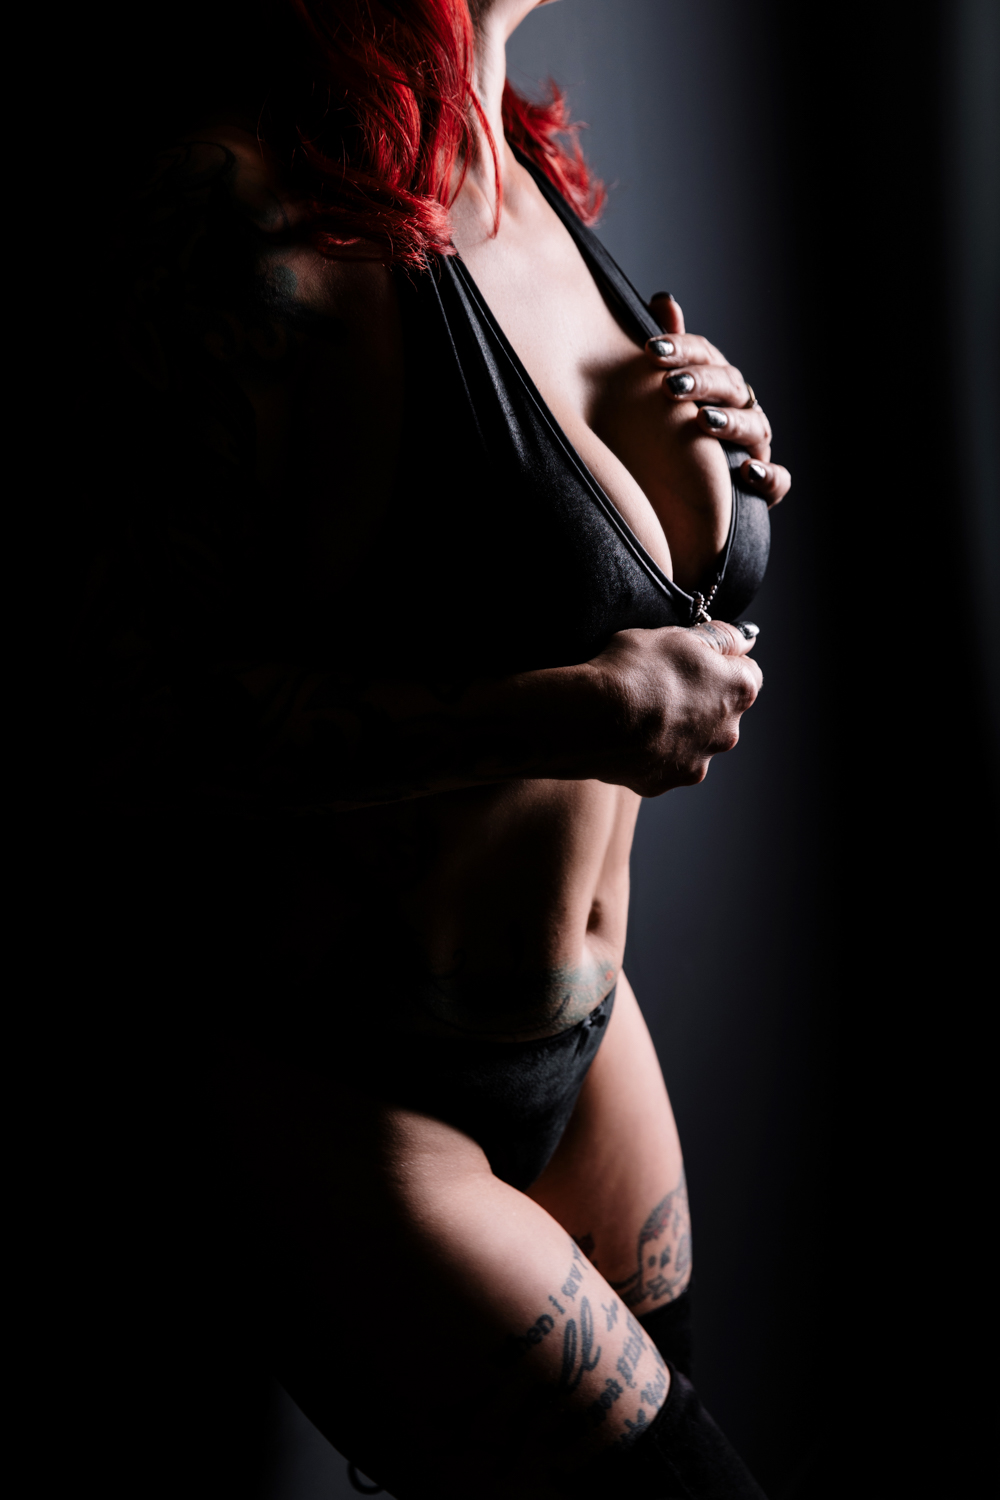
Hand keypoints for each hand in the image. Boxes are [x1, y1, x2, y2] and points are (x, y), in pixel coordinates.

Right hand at [590, 618, 761, 795]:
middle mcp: (728, 732)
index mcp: (739, 690)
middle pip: (721, 711)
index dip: (719, 661)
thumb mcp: (679, 635)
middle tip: (660, 683)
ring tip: (641, 712)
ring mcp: (697, 761)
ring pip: (693, 740)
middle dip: (700, 699)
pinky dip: (651, 750)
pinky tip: (628, 735)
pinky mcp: (665, 781)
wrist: (594, 718)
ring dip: (677, 728)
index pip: (747, 671)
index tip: (692, 658)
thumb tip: (746, 637)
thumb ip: (720, 638)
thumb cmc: (637, 669)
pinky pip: (663, 763)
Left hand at [644, 294, 790, 507]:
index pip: (704, 356)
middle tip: (670, 386)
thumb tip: (663, 300)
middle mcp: (740, 411)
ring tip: (704, 422)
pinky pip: (777, 482)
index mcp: (717, 384)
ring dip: (732, 423)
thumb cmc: (670, 438)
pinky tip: (745, 472)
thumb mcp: (662, 394)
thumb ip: (668, 351)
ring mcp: (754, 448)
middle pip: (730, 387)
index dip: (681, 349)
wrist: (675, 503)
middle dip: (702, 383)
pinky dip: (768, 477)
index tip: (650, 350)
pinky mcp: (764, 487)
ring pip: (756, 429)